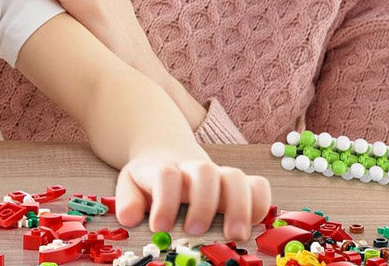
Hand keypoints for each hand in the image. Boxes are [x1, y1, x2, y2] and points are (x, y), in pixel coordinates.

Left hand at [115, 153, 271, 241]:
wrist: (166, 153)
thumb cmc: (149, 178)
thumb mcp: (130, 184)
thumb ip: (128, 200)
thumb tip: (130, 218)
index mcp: (165, 169)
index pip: (167, 175)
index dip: (164, 200)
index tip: (159, 226)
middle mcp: (194, 169)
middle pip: (204, 172)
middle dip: (203, 203)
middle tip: (195, 230)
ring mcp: (219, 175)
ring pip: (235, 177)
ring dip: (238, 206)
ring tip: (234, 235)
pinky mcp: (239, 185)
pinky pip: (258, 185)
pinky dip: (260, 203)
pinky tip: (253, 223)